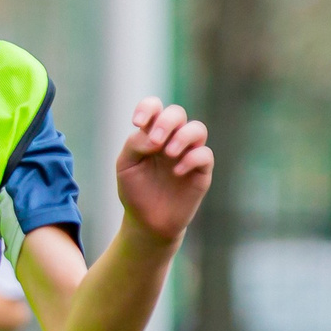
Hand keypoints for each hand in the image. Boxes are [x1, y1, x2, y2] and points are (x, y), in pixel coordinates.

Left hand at [114, 98, 212, 247]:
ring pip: (197, 129)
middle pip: (177, 113)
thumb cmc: (136, 192)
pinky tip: (176, 172)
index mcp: (152, 134)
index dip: (148, 108)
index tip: (138, 123)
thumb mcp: (126, 166)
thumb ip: (135, 144)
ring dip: (182, 137)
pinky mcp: (201, 172)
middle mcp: (172, 139)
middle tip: (155, 143)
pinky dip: (191, 159)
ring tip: (168, 154)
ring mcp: (188, 154)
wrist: (148, 223)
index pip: (155, 107)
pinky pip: (205, 155)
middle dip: (166, 122)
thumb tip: (155, 136)